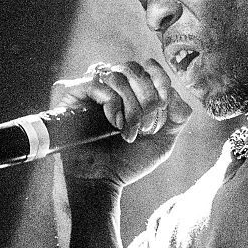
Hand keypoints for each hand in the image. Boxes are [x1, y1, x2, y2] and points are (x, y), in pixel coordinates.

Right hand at [50, 59, 190, 189]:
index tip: (165, 101)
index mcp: (130, 91)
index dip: (160, 78)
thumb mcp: (163, 141)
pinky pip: (96, 82)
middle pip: (133, 68)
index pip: (147, 67)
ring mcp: (89, 88)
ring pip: (117, 74)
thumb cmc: (128, 162)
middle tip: (146, 127)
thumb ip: (177, 115)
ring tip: (127, 131)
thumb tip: (176, 92)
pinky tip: (114, 123)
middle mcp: (109, 85)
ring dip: (130, 105)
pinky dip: (112, 103)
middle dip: (147, 97)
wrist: (101, 180)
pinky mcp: (70, 92)